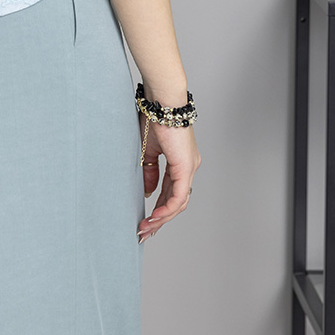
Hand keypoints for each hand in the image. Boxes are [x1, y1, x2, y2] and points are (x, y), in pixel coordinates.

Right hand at [137, 114, 200, 242]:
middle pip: (177, 202)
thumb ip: (149, 171)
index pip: (171, 191)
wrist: (162, 102)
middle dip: (159, 219)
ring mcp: (190, 168)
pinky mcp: (186, 167)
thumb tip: (149, 192)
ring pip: (179, 202)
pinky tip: (154, 217)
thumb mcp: (148, 150)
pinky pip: (178, 196)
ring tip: (145, 227)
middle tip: (144, 232)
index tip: (145, 220)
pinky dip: (166, 208)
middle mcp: (189, 167)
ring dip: (161, 217)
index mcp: (181, 162)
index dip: (158, 208)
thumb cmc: (154, 117)